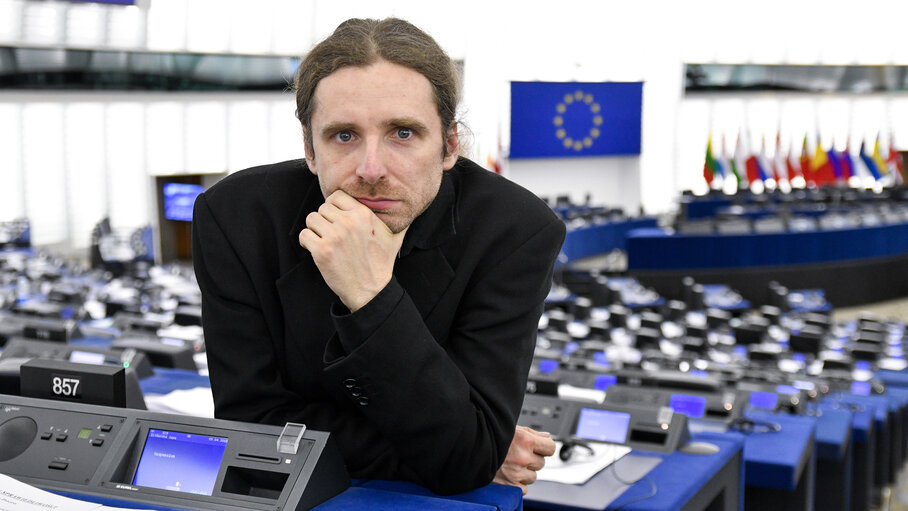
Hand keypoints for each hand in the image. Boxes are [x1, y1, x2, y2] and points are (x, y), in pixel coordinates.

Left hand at [299, 190, 407, 311]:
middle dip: (325, 220)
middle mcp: (348, 222)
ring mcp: (334, 236)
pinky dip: (307, 242)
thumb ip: (400, 221)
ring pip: (311, 219)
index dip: (334, 207)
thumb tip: (410, 210)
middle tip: (331, 234)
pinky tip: (317, 249)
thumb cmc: (381, 264)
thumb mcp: (395, 238)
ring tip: (324, 241)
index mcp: (364, 214)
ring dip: (314, 230)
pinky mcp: (322, 251)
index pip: (337, 196)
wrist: (370, 291)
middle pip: (322, 208)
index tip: (336, 218)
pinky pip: (304, 235)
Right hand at [493, 426, 555, 494]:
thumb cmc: (488, 436)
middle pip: (541, 463)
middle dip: (532, 460)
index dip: (544, 447)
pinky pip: (524, 489)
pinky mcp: (510, 486)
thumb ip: (531, 433)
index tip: (538, 448)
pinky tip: (507, 475)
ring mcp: (517, 472)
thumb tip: (546, 437)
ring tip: (509, 464)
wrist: (468, 448)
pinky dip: (517, 484)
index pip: (550, 447)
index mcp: (525, 440)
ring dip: (524, 472)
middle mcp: (523, 457)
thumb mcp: (510, 429)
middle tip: (517, 455)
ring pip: (533, 477)